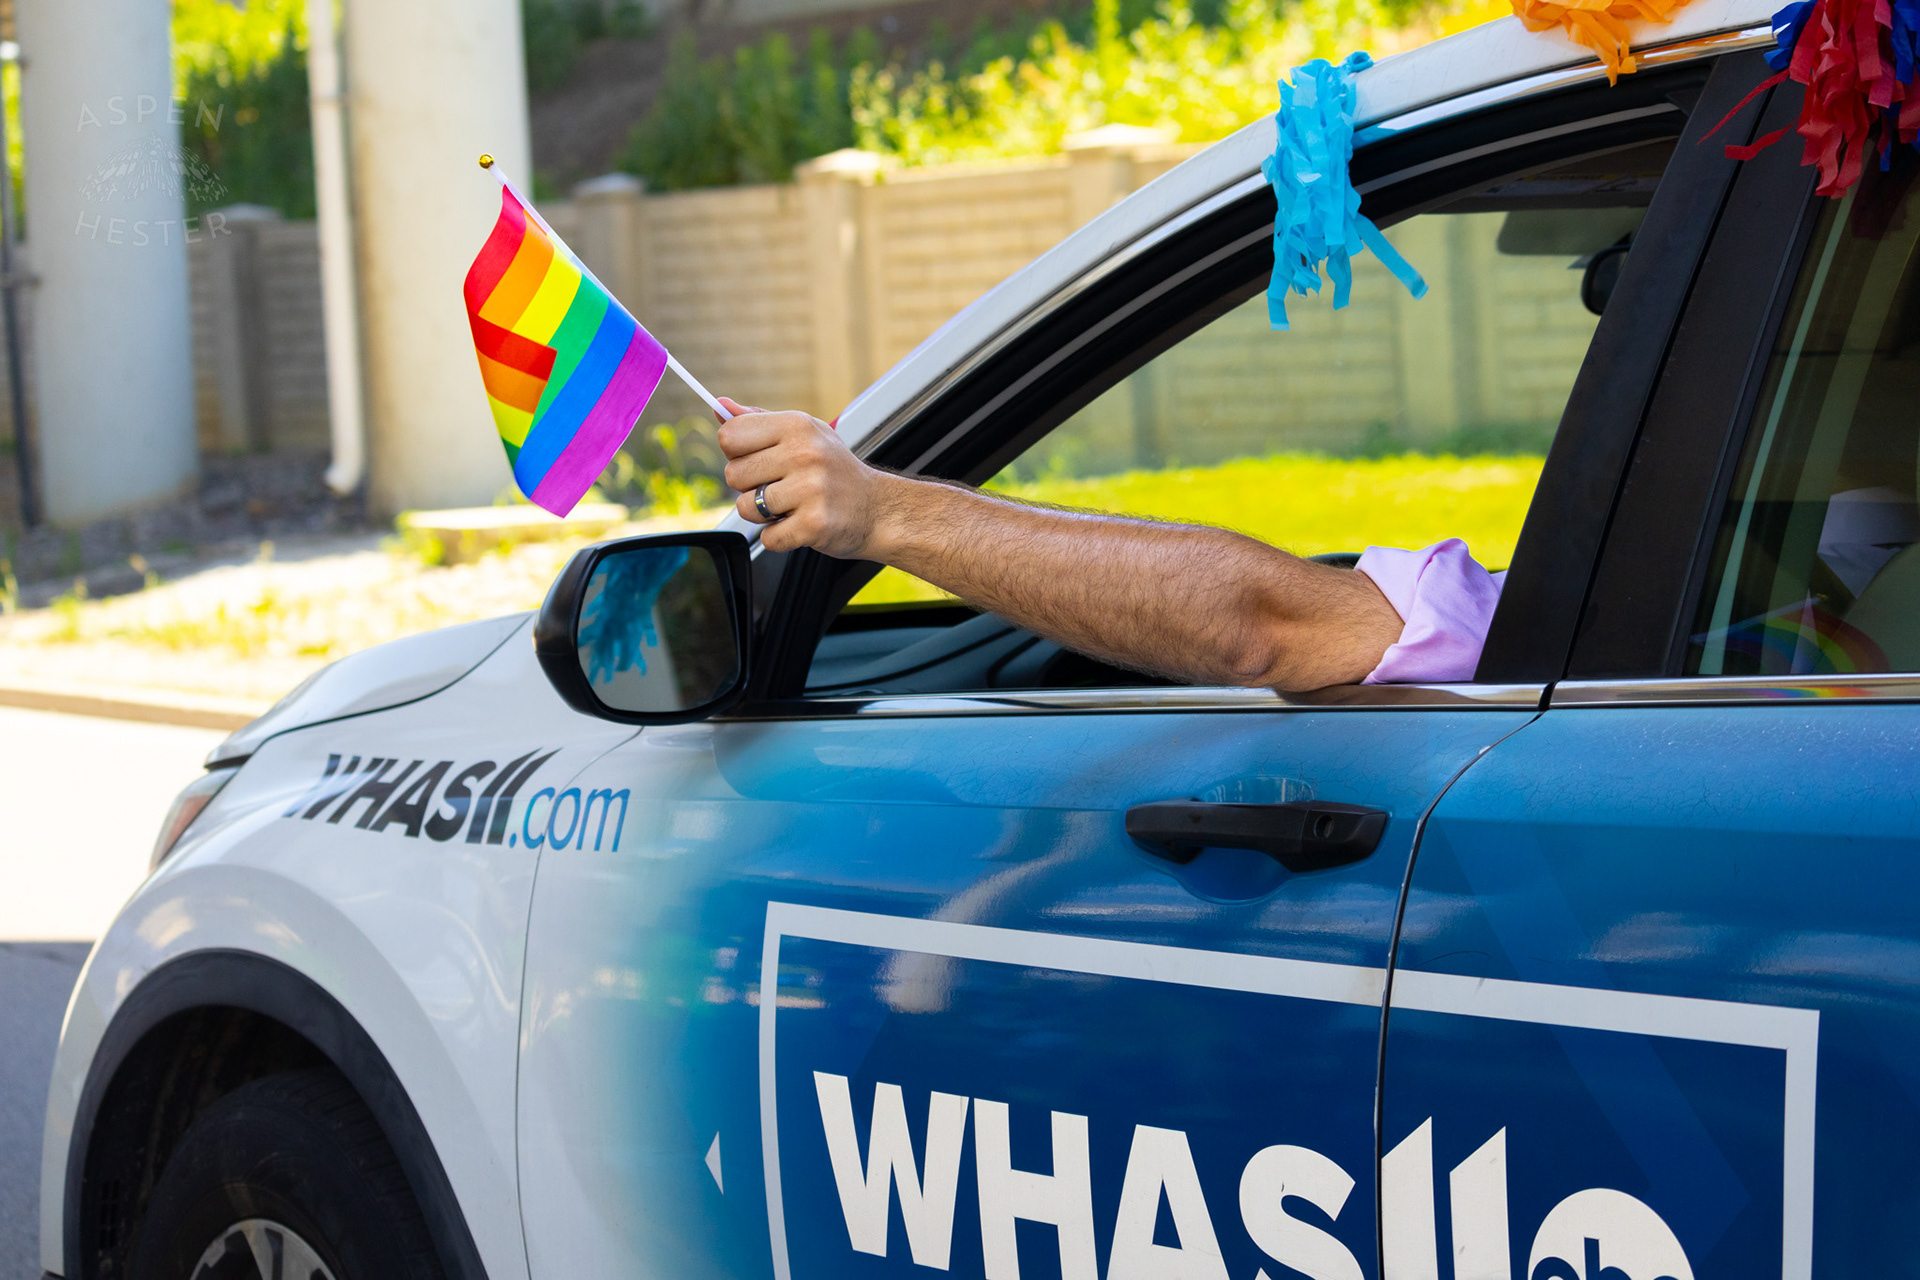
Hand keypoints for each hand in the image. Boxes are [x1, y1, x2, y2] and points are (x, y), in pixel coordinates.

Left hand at [716, 397, 894, 556]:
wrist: (877, 508)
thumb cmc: (834, 470)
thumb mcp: (803, 435)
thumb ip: (760, 422)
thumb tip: (720, 407)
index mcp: (797, 426)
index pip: (731, 435)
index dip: (736, 453)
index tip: (756, 459)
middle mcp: (804, 453)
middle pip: (733, 475)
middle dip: (749, 487)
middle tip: (779, 486)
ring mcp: (811, 489)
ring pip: (746, 508)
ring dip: (763, 515)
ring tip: (791, 506)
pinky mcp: (814, 524)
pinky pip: (768, 537)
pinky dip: (779, 537)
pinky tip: (799, 524)